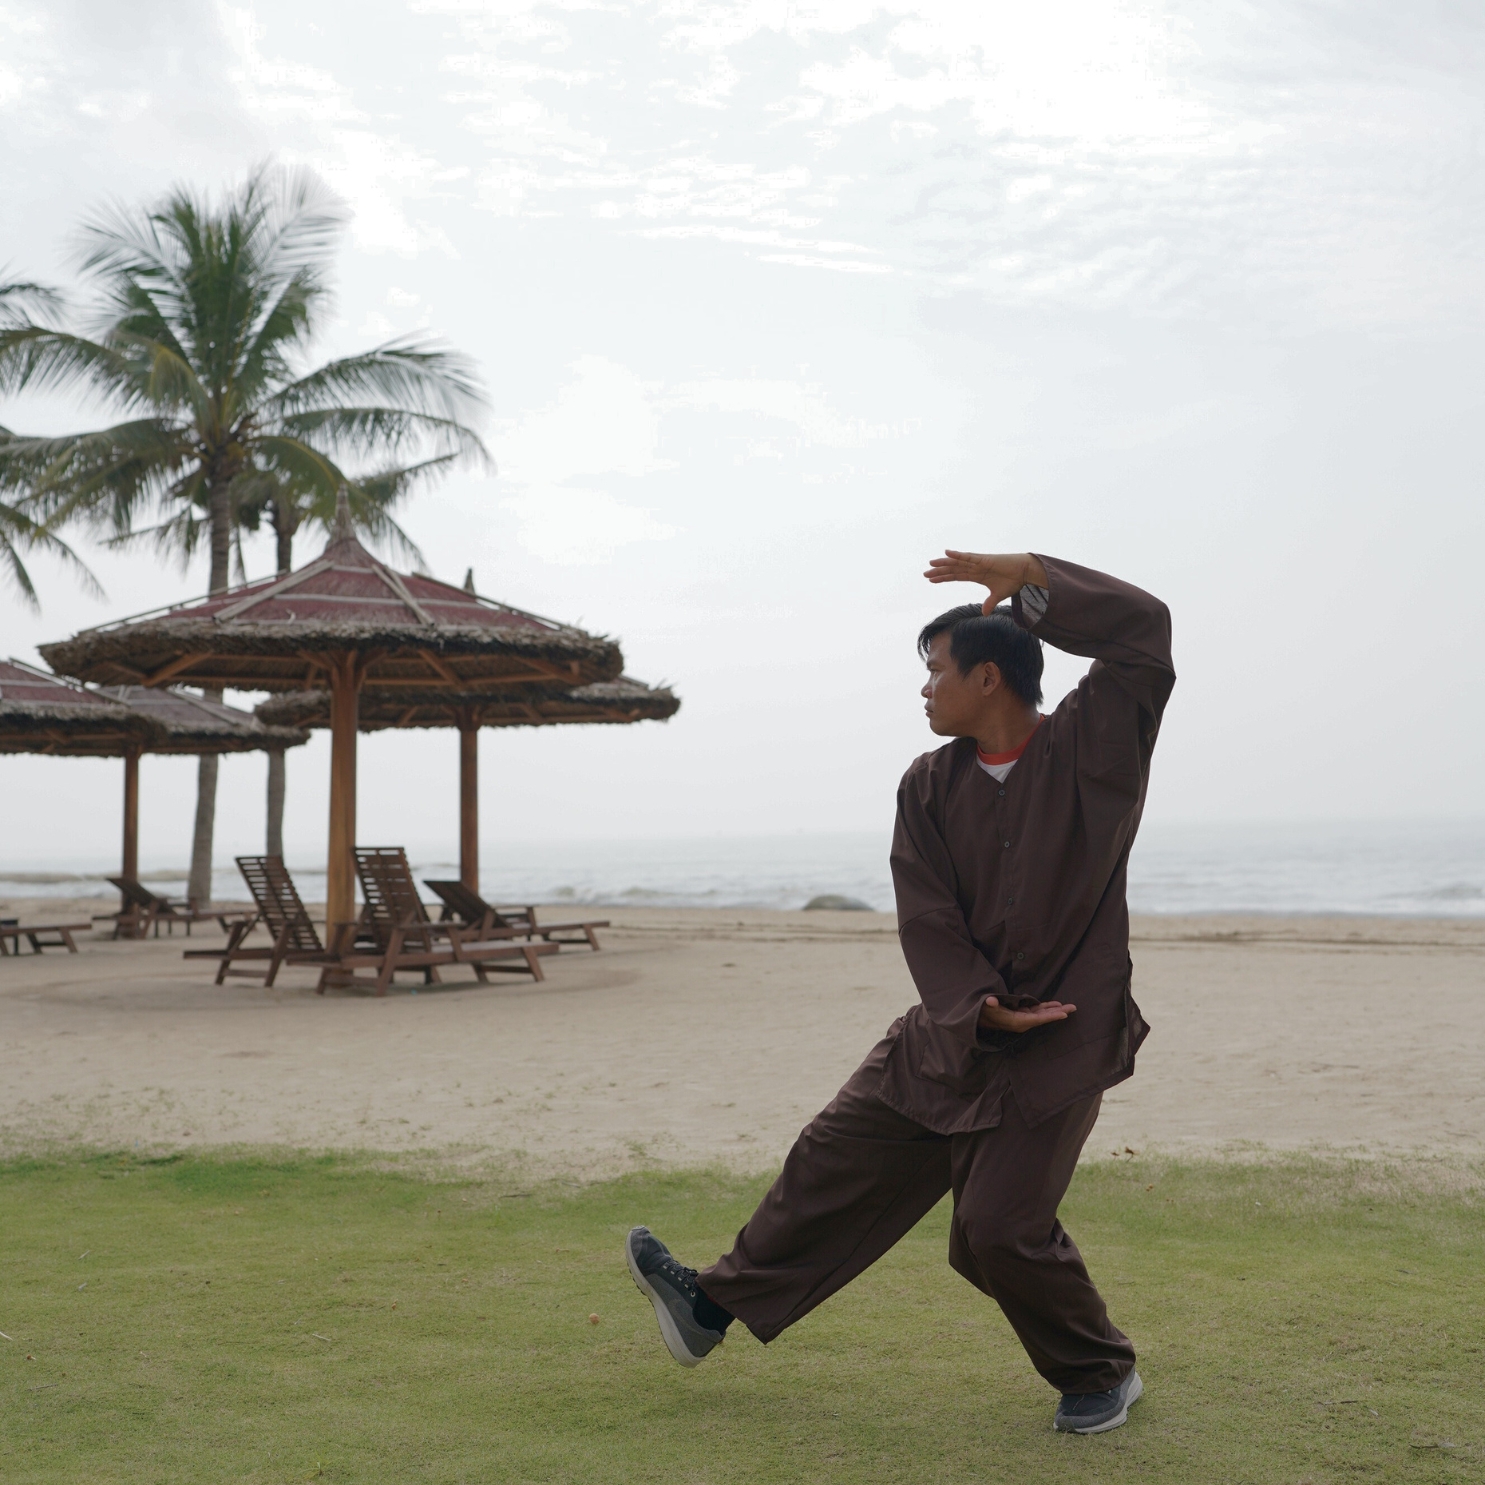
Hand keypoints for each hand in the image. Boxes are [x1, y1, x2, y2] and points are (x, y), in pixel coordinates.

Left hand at [925, 551, 1048, 614]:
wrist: (1025, 572)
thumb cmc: (1014, 581)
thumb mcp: (998, 595)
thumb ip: (990, 603)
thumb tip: (984, 613)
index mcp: (977, 575)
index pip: (956, 576)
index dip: (944, 578)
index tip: (932, 580)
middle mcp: (975, 568)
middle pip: (953, 569)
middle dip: (939, 571)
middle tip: (925, 574)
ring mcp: (978, 563)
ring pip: (957, 563)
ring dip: (944, 563)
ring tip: (930, 563)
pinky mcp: (984, 559)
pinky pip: (968, 556)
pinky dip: (957, 555)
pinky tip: (946, 553)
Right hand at [978, 995, 1075, 1034]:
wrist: (980, 1018)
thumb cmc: (983, 1012)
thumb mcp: (985, 1008)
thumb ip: (989, 1004)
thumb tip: (990, 1000)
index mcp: (1016, 1022)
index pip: (1036, 1019)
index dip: (1050, 1017)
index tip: (1063, 1014)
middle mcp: (1023, 1022)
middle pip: (1044, 1018)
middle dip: (1058, 1013)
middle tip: (1074, 1008)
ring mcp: (1024, 1018)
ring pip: (1042, 1014)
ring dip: (1055, 1010)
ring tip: (1069, 1006)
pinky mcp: (1023, 1014)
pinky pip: (1038, 1011)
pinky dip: (1047, 1008)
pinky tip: (1056, 1005)